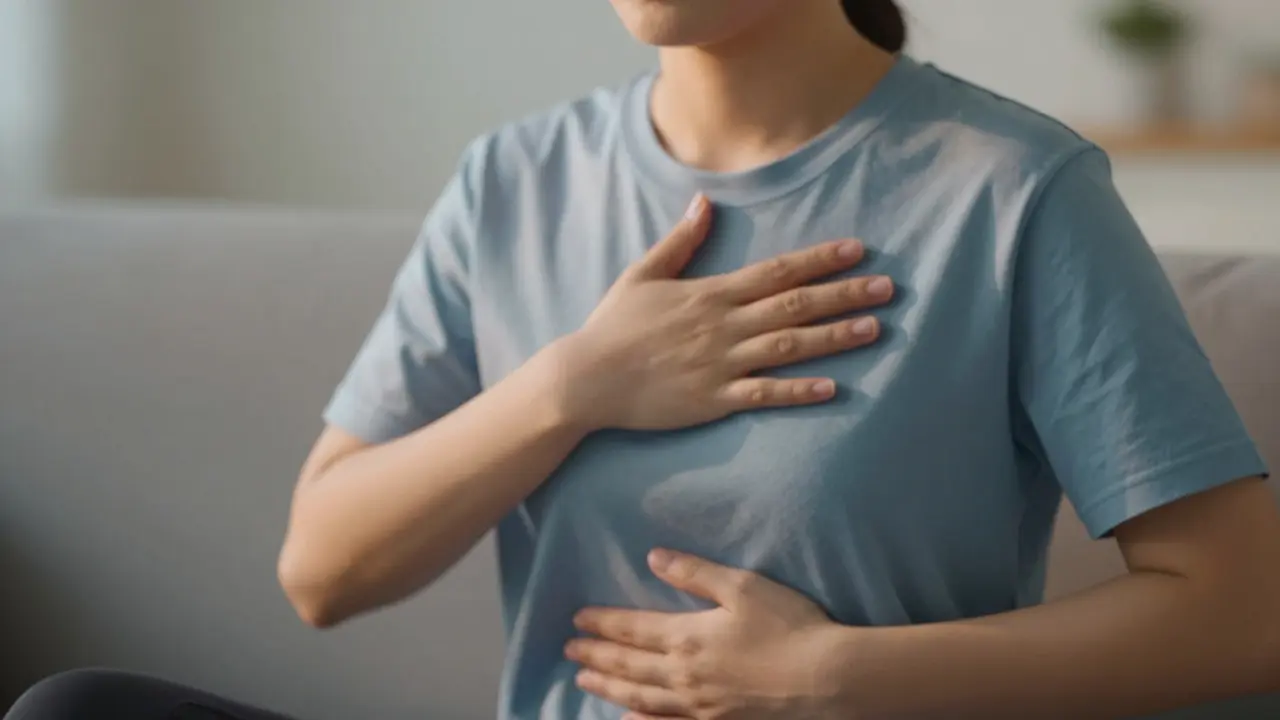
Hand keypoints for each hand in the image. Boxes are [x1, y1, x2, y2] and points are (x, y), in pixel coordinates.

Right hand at [556, 193, 893, 430]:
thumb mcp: (643, 274)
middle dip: (843, 294)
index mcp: (711, 294)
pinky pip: (764, 395)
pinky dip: (798, 391)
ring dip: (833, 337)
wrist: (586, 378)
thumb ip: (681, 240)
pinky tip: (832, 389)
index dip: (819, 259)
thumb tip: (705, 202)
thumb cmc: (614, 326)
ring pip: (788, 347)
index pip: (776, 271)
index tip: (857, 250)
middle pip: (794, 305)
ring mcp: (721, 364)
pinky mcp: (713, 400)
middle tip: (888, 288)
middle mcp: (723, 326)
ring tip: (874, 329)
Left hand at [567, 550, 848, 719]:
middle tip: (569, 651)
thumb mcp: (742, 586)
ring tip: (583, 680)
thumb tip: (653, 556)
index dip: (602, 623)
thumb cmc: (789, 625)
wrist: (826, 678)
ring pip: (640, 696)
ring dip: (609, 686)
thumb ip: (695, 572)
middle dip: (595, 655)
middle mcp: (683, 674)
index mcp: (687, 636)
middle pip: (628, 664)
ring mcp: (698, 706)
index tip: (576, 619)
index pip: (632, 628)